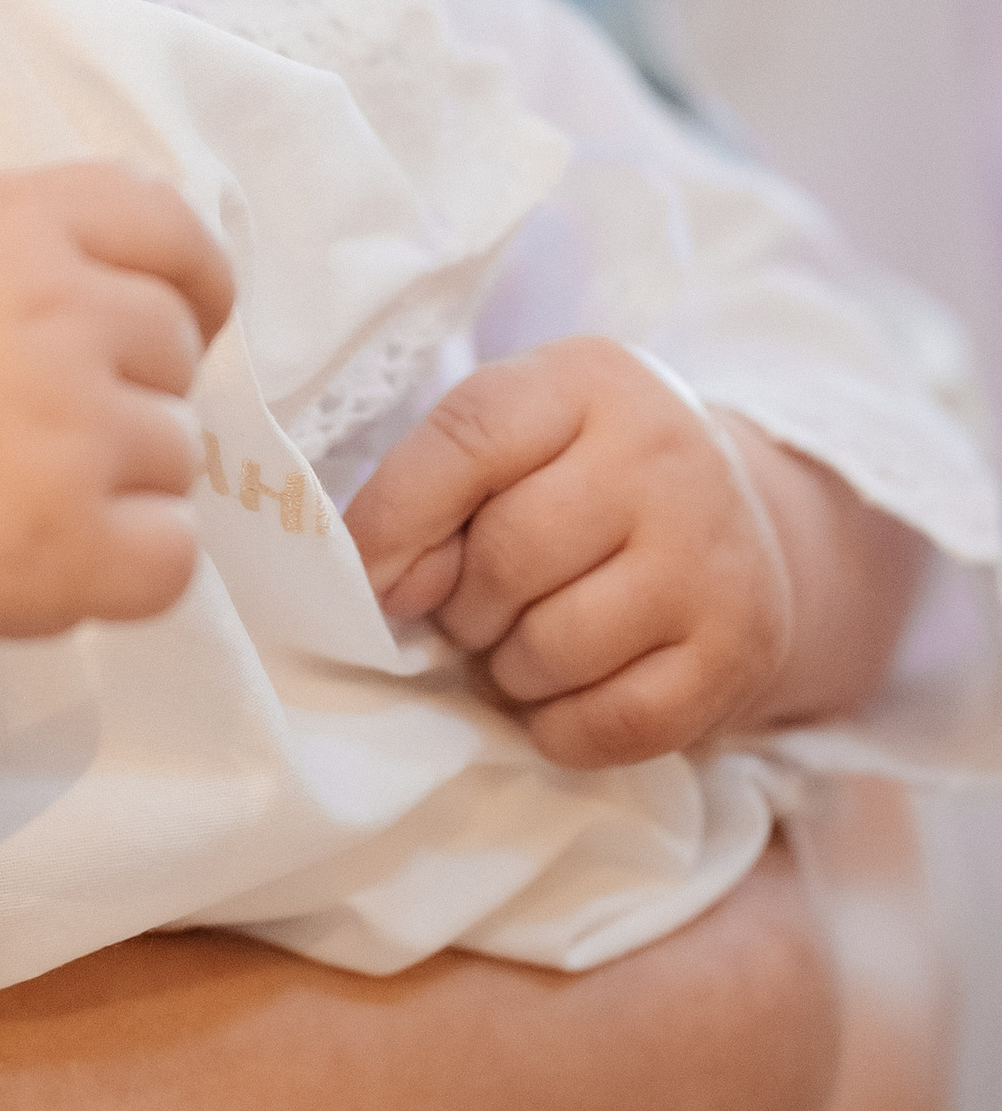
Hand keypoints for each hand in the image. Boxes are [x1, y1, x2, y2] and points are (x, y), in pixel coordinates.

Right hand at [0, 163, 233, 675]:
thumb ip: (25, 232)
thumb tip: (155, 265)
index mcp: (0, 226)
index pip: (168, 225)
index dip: (189, 279)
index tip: (175, 322)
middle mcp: (44, 313)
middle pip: (176, 344)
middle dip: (128, 387)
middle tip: (29, 426)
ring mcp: (64, 433)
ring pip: (179, 452)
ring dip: (118, 483)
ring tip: (10, 491)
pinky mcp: (72, 547)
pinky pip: (174, 552)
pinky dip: (124, 568)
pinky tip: (39, 556)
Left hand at [344, 341, 794, 767]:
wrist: (727, 515)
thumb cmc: (576, 475)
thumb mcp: (506, 442)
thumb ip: (431, 492)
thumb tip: (390, 588)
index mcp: (585, 382)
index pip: (471, 437)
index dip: (397, 518)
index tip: (369, 579)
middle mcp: (661, 454)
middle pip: (511, 554)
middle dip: (463, 606)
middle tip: (471, 613)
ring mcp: (710, 554)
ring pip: (558, 647)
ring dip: (510, 669)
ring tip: (521, 646)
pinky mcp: (740, 648)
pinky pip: (617, 722)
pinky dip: (564, 728)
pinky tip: (563, 696)